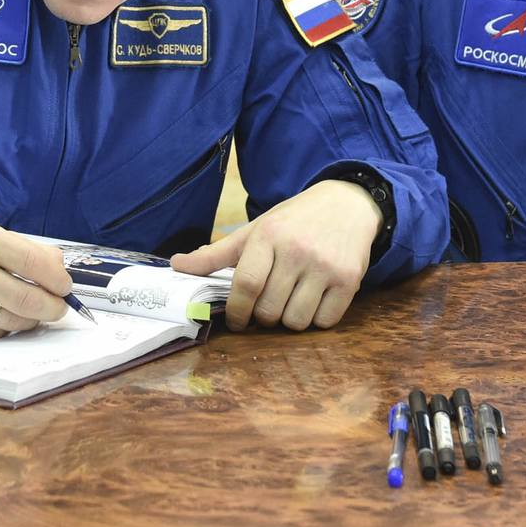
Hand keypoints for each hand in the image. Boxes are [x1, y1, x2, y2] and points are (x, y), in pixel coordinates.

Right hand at [0, 222, 71, 338]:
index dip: (58, 280)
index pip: (36, 263)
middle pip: (28, 299)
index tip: (64, 286)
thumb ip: (24, 250)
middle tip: (57, 307)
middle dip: (52, 307)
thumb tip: (60, 268)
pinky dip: (2, 328)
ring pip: (13, 321)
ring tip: (27, 310)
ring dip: (28, 319)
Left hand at [168, 179, 380, 330]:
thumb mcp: (255, 230)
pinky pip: (325, 321)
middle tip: (265, 307)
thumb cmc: (293, 222)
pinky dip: (316, 319)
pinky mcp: (350, 280)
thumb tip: (176, 265)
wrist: (347, 204)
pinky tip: (314, 300)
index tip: (236, 321)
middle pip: (270, 309)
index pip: (246, 284)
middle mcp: (298, 250)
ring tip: (290, 300)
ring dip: (289, 320)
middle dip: (262, 317)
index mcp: (269, 236)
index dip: (236, 311)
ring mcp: (326, 266)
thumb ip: (216, 253)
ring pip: (296, 321)